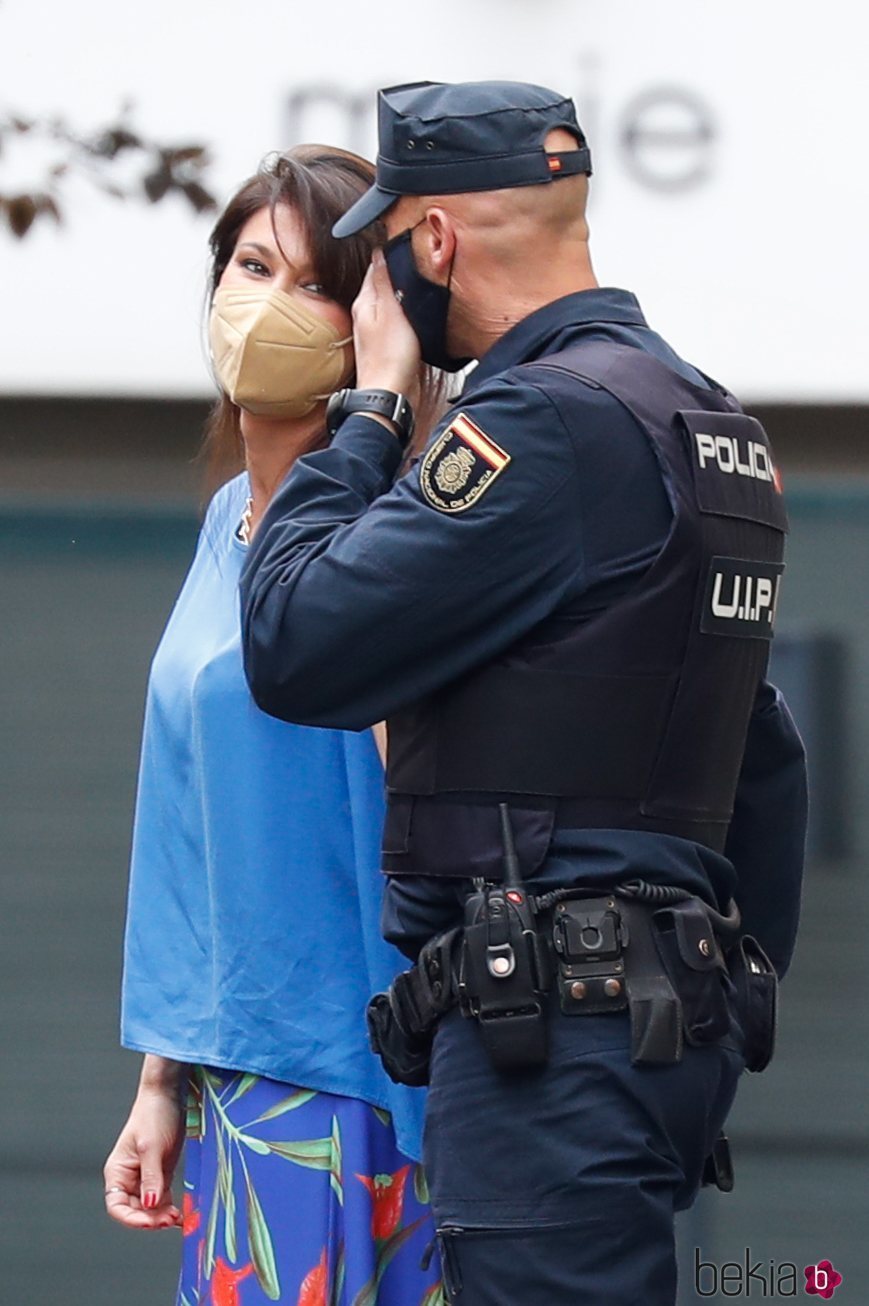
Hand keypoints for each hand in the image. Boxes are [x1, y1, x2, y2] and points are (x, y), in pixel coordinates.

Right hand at [104, 1058, 185, 1229]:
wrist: (169, 1095)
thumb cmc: (153, 1114)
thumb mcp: (152, 1147)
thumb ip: (151, 1177)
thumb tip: (150, 1205)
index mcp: (117, 1172)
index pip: (117, 1206)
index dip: (131, 1219)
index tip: (150, 1222)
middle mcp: (128, 1178)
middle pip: (134, 1210)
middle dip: (150, 1219)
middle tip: (170, 1220)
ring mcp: (145, 1177)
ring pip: (149, 1208)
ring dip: (161, 1216)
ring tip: (177, 1218)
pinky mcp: (161, 1174)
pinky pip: (162, 1199)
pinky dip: (169, 1208)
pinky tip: (180, 1213)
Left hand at [352, 249, 420, 401]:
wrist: (390, 395)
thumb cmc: (390, 357)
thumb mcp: (390, 311)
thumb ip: (385, 282)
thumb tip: (379, 252)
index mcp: (364, 302)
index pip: (375, 267)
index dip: (389, 254)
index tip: (403, 243)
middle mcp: (367, 315)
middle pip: (381, 284)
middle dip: (396, 272)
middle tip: (415, 260)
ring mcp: (377, 331)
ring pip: (390, 302)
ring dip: (401, 293)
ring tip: (417, 284)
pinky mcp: (389, 346)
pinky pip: (398, 321)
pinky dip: (406, 313)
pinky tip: (416, 314)